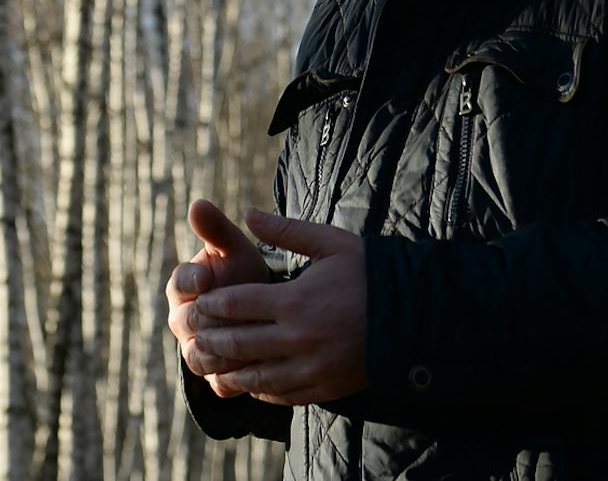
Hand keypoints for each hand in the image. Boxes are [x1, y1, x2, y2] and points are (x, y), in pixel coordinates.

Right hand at [166, 198, 271, 388]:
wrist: (261, 311)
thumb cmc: (242, 273)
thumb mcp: (234, 249)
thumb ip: (216, 231)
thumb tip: (197, 203)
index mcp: (182, 285)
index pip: (179, 283)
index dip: (192, 280)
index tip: (207, 277)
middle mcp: (182, 320)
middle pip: (189, 322)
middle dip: (212, 317)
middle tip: (237, 313)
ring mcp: (195, 350)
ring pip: (201, 356)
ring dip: (224, 350)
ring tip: (252, 342)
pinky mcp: (213, 376)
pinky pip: (218, 382)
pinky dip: (235, 378)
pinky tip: (259, 367)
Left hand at [183, 209, 366, 405]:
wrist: (415, 314)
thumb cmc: (370, 272)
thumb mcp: (331, 243)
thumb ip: (286, 230)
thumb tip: (247, 213)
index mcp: (295, 300)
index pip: (236, 304)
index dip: (211, 304)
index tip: (198, 303)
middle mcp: (297, 338)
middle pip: (237, 342)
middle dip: (210, 339)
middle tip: (192, 337)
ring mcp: (310, 367)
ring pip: (254, 375)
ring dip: (227, 372)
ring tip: (209, 367)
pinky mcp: (324, 386)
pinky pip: (281, 393)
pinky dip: (259, 389)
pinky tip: (249, 383)